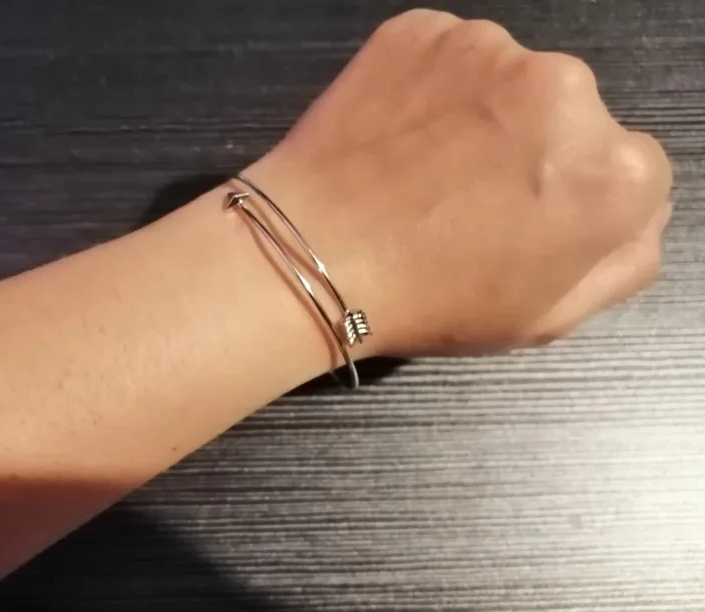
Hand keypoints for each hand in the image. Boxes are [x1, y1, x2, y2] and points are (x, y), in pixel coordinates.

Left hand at [249, 9, 671, 356]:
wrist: (312, 254)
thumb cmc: (430, 298)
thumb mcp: (547, 316)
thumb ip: (623, 259)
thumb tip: (638, 211)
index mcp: (612, 174)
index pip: (631, 171)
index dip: (576, 202)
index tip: (526, 222)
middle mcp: (567, 92)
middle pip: (575, 117)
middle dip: (538, 152)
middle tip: (470, 199)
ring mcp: (490, 49)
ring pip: (511, 82)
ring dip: (487, 115)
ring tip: (427, 170)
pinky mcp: (423, 30)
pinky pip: (448, 57)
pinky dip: (433, 90)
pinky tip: (400, 139)